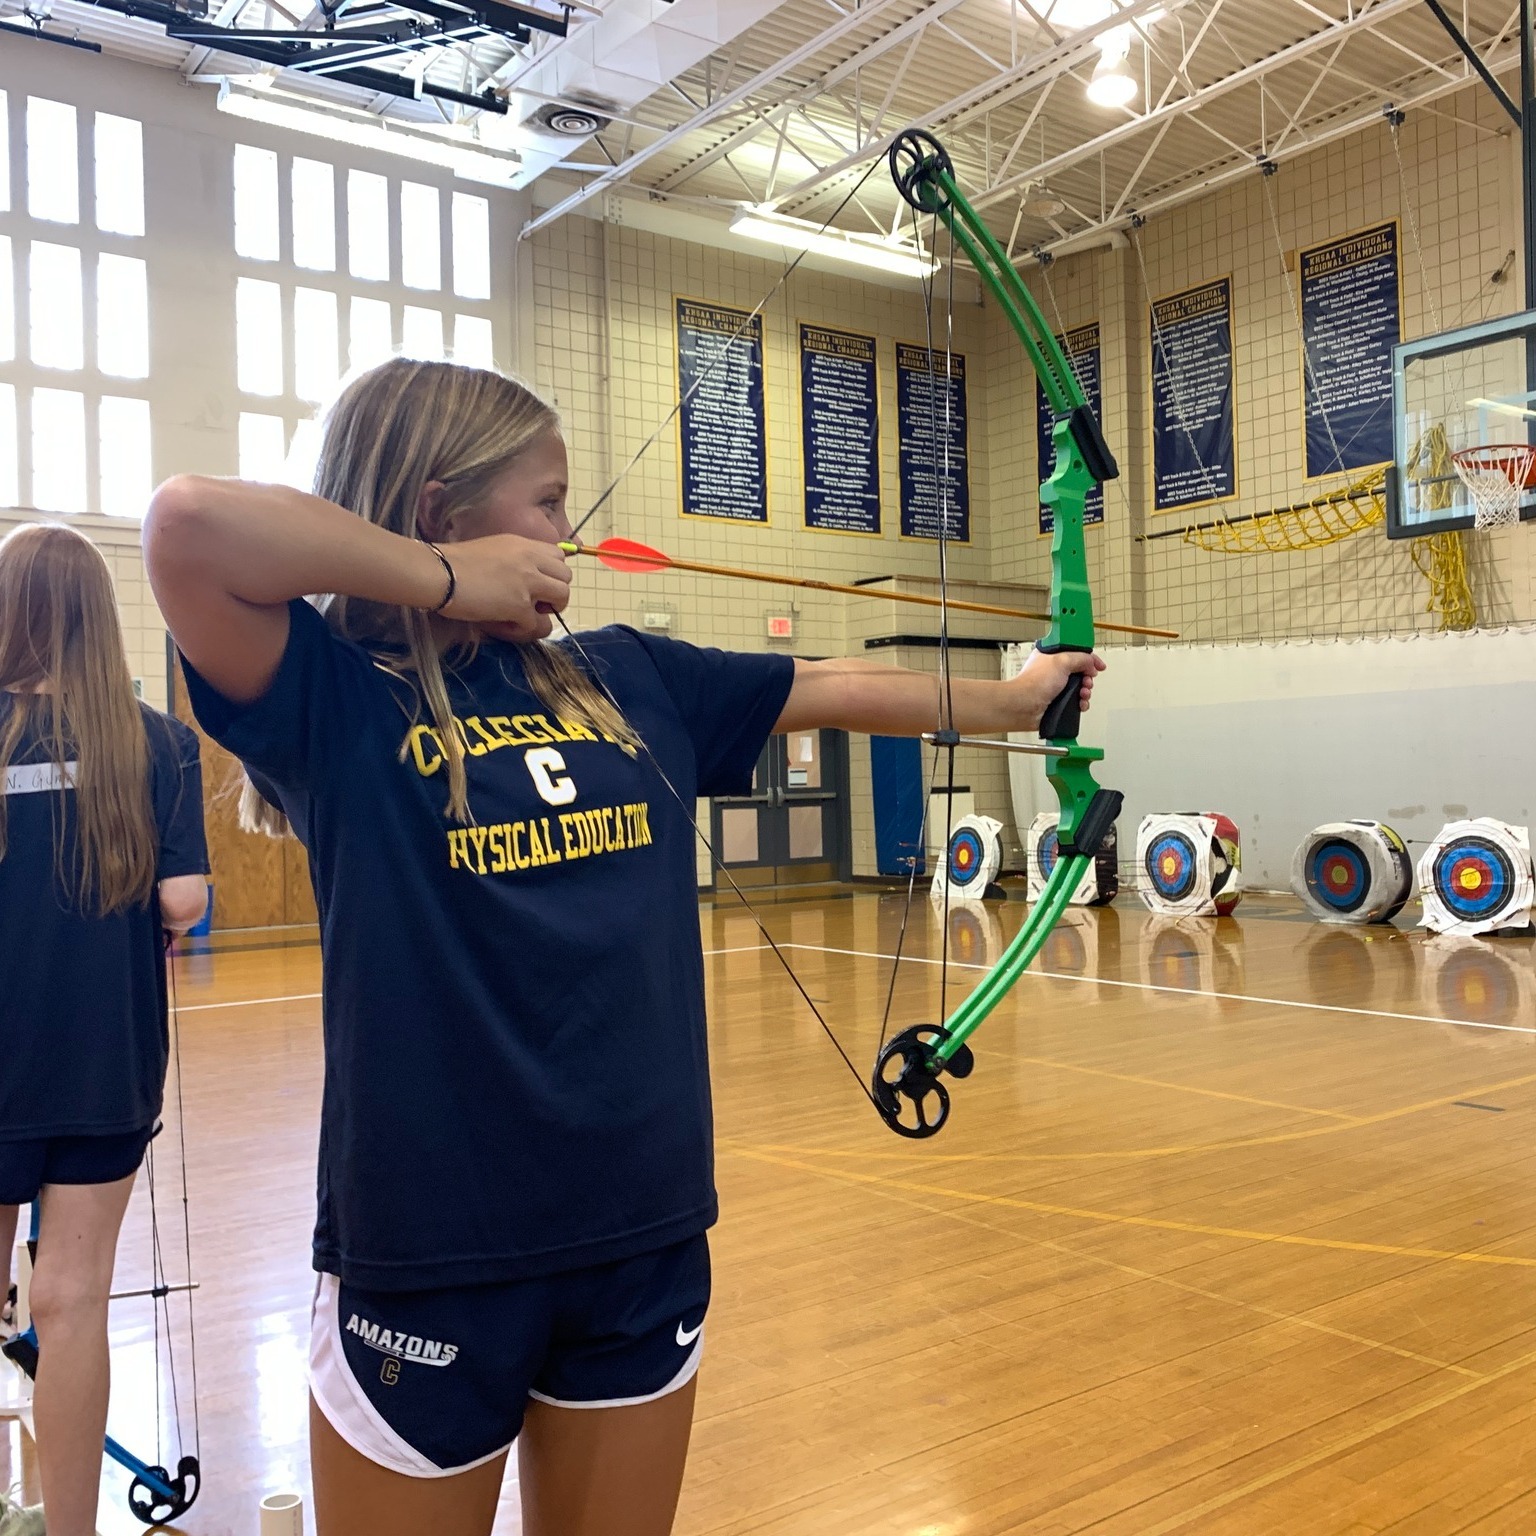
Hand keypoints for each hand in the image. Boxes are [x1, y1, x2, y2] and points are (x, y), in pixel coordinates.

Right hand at [437, 536, 571, 642]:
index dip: (552, 572)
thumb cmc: (454, 561)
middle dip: (555, 591)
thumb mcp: (492, 549)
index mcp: (524, 545)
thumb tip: (519, 579)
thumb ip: (512, 560)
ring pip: (562, 597)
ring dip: (548, 610)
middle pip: (566, 576)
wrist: (440, 572)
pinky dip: (523, 629)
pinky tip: (506, 626)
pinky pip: (537, 623)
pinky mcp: (519, 606)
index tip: (538, 582)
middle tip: (535, 601)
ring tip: (528, 615)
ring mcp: (528, 583)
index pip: (559, 555)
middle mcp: (531, 560)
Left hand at [1012, 648, 1105, 729]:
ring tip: (1083, 694)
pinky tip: (1080, 704)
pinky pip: (1075, 702)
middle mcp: (1053, 671)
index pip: (1075, 653)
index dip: (1088, 658)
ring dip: (1085, 691)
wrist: (1025, 707)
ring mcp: (1055, 687)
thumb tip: (1092, 663)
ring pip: (1079, 688)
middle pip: (1080, 671)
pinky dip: (1081, 703)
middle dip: (1088, 677)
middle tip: (1087, 681)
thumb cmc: (1034, 683)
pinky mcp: (1057, 702)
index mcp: (1051, 656)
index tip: (1097, 665)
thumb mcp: (1062, 661)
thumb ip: (1081, 658)